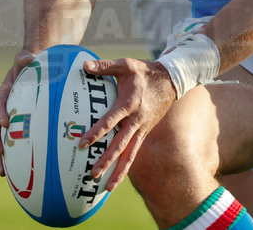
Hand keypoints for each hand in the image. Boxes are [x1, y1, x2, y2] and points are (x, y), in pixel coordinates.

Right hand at [0, 49, 35, 175]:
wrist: (37, 69)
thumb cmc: (32, 64)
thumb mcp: (27, 59)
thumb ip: (24, 58)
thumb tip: (28, 57)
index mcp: (6, 91)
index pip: (0, 101)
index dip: (0, 112)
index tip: (4, 121)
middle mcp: (5, 107)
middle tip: (0, 151)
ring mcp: (10, 118)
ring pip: (1, 138)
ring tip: (2, 171)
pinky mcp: (18, 126)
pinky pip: (13, 143)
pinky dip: (12, 157)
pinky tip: (15, 173)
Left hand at [78, 58, 176, 191]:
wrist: (170, 81)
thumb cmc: (144, 72)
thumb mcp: (125, 65)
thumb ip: (104, 67)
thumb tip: (83, 66)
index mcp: (129, 103)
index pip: (110, 121)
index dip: (96, 132)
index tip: (82, 143)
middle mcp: (136, 120)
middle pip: (121, 145)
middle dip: (107, 160)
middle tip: (93, 173)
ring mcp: (142, 128)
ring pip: (129, 154)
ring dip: (118, 170)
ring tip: (107, 187)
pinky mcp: (144, 132)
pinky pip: (134, 151)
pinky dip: (126, 165)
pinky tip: (117, 177)